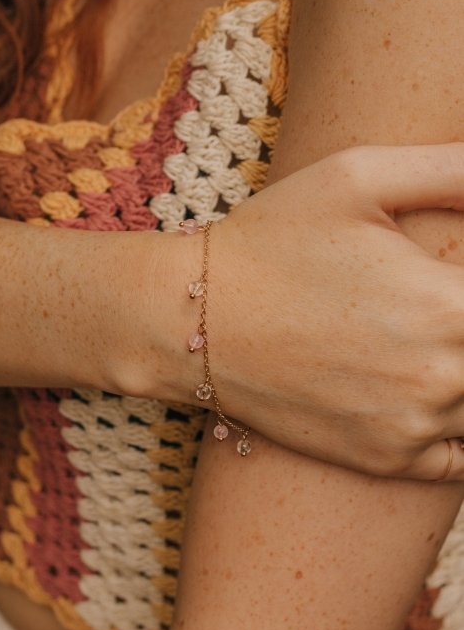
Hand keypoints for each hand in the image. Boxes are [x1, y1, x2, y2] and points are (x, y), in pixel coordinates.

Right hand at [206, 143, 463, 479]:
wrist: (192, 321)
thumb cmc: (271, 241)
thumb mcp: (357, 175)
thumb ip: (452, 170)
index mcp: (449, 303)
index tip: (445, 276)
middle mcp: (442, 376)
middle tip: (438, 305)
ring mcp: (414, 428)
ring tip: (433, 338)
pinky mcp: (386, 459)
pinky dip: (461, 427)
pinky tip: (432, 389)